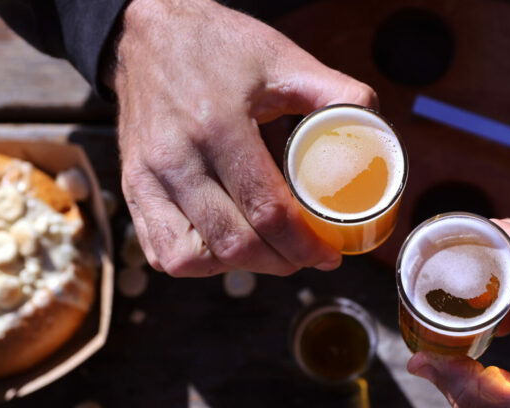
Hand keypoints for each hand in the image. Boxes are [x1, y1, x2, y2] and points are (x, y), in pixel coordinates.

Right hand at [108, 0, 375, 277]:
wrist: (146, 37)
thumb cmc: (218, 48)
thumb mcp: (282, 60)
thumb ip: (335, 94)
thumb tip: (377, 135)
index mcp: (218, 126)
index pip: (266, 209)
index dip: (304, 244)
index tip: (328, 254)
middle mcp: (176, 158)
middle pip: (234, 244)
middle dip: (280, 262)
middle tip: (305, 257)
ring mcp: (147, 179)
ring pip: (195, 258)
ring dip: (238, 267)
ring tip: (267, 252)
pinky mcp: (132, 190)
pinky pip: (163, 253)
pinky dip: (199, 263)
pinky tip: (224, 247)